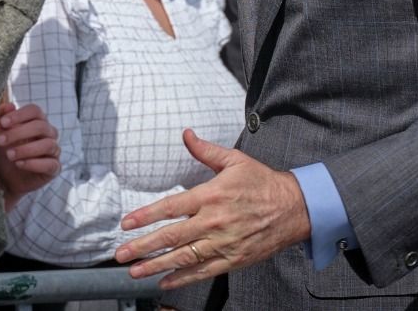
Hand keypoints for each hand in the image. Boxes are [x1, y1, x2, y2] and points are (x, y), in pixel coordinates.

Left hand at [0, 101, 60, 210]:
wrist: (5, 178)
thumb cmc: (5, 151)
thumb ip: (1, 118)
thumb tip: (8, 105)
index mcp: (37, 121)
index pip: (34, 110)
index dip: (19, 115)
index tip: (2, 123)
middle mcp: (48, 133)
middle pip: (40, 126)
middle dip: (19, 133)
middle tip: (1, 141)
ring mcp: (53, 151)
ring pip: (48, 144)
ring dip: (26, 149)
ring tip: (9, 155)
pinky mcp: (54, 168)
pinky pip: (50, 164)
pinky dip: (33, 163)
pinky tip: (19, 164)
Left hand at [113, 129, 310, 289]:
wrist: (296, 208)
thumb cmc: (263, 183)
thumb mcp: (234, 161)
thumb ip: (205, 150)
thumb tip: (186, 134)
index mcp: (211, 196)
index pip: (170, 207)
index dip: (145, 216)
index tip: (126, 223)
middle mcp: (214, 222)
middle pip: (171, 236)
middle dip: (143, 246)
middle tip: (120, 253)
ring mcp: (224, 243)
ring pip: (184, 257)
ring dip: (156, 266)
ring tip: (135, 272)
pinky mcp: (234, 259)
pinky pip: (204, 272)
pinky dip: (183, 278)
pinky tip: (164, 282)